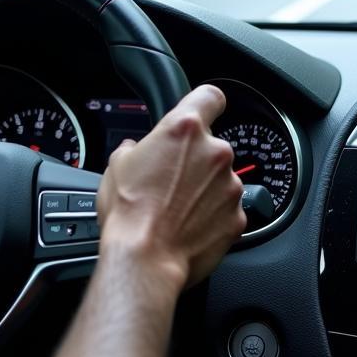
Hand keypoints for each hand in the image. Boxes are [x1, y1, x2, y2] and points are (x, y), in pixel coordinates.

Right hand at [97, 84, 245, 291]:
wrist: (145, 260)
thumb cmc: (128, 213)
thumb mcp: (117, 165)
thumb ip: (136, 147)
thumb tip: (136, 149)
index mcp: (184, 129)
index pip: (210, 96)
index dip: (205, 103)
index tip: (203, 112)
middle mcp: (215, 152)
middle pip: (212, 145)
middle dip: (196, 160)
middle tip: (172, 180)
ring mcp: (230, 185)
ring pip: (220, 178)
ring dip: (205, 189)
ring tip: (178, 209)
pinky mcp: (238, 216)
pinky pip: (227, 208)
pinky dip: (213, 215)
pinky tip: (190, 226)